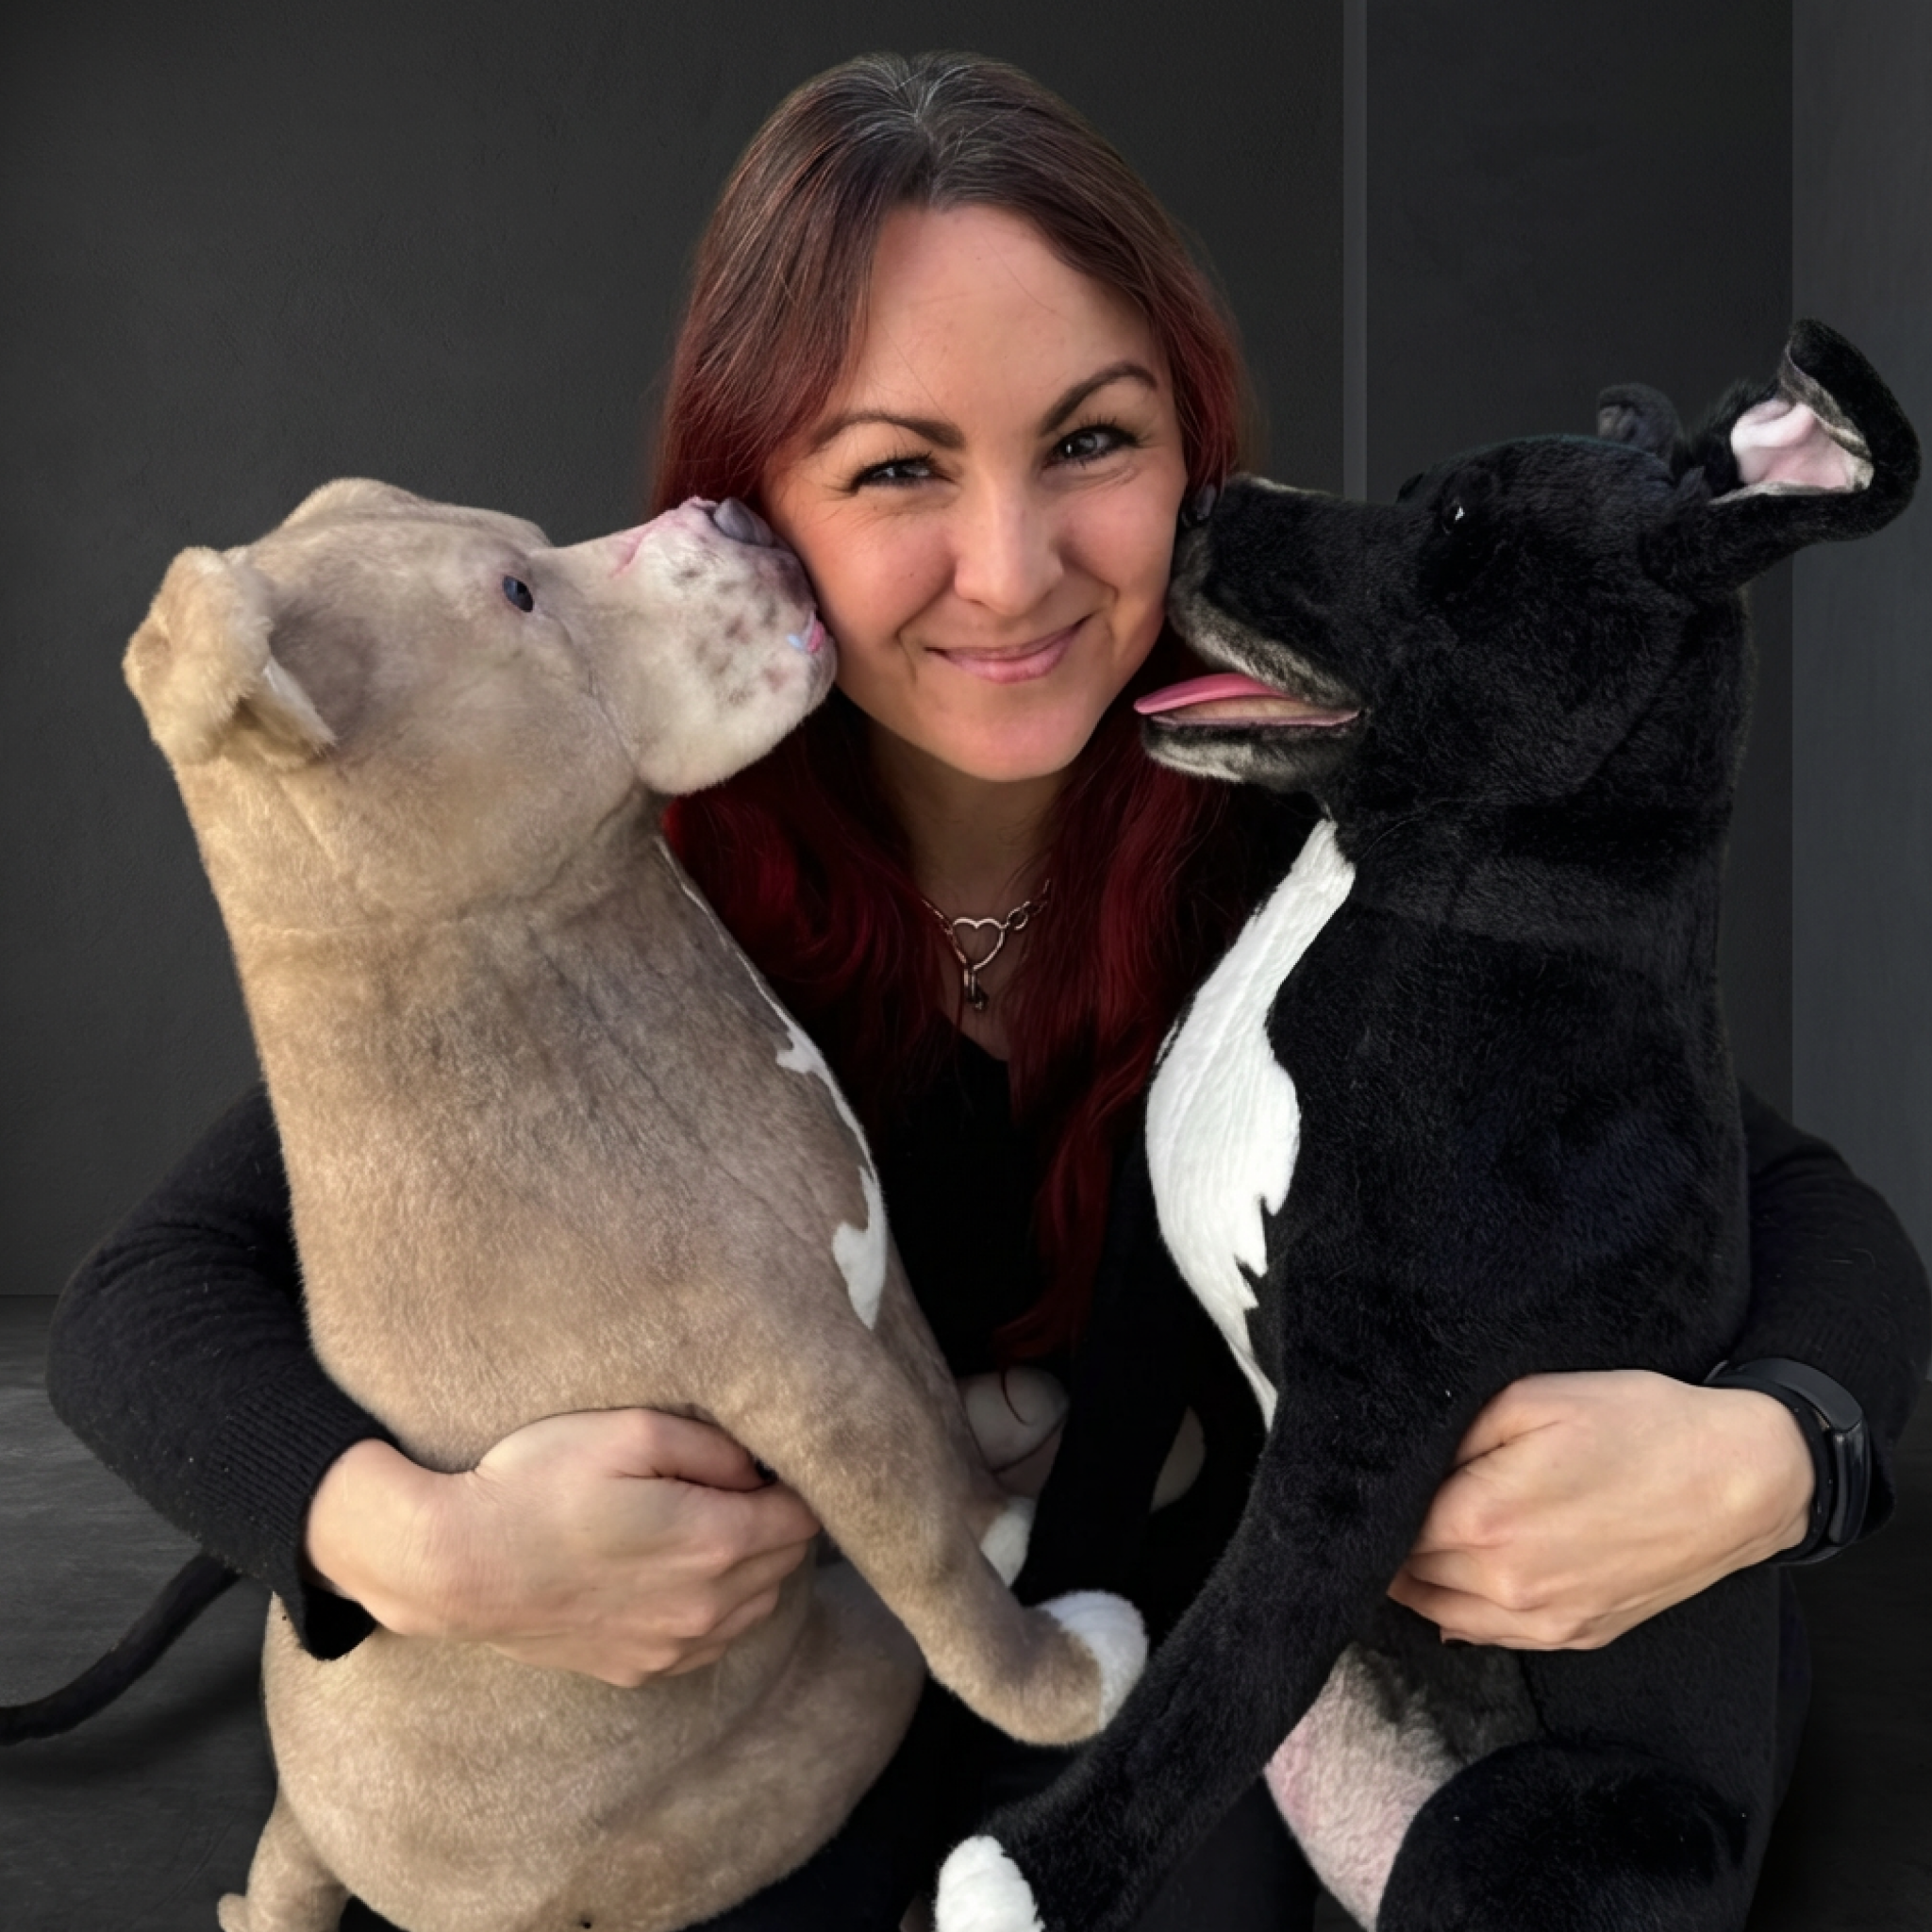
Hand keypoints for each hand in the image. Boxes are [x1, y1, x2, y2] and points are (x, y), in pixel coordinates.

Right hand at [304, 1409, 821, 1684]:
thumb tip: (756, 1464)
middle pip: (785, 1563)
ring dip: (753, 1566)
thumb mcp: (629, 1429)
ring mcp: (672, 1647)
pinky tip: (681, 1571)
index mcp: (713, 1543)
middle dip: (778, 1520)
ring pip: (757, 1606)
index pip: (802, 1517)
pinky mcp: (640, 1669)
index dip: (794, 1481)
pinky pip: (712, 1641)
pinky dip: (718, 1607)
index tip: (769, 1457)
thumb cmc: (536, 1483)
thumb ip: (711, 1445)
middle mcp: (705, 1608)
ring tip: (710, 1521)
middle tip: (741, 1481)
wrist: (456, 1565)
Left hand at [1387, 1370, 1813, 1649]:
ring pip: (1437, 1614)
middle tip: (1386, 1504)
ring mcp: (1543, 1618)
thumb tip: (1401, 1466)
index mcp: (1483, 1518)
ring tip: (1413, 1537)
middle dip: (1388, 1541)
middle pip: (1404, 1574)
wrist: (1742, 1478)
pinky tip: (1451, 1578)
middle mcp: (1506, 1582)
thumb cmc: (1641, 1424)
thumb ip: (1453, 1433)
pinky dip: (1456, 1612)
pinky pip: (1486, 1637)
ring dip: (1415, 1581)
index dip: (1372, 1504)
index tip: (1368, 1481)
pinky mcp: (1575, 1634)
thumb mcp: (1532, 1397)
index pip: (1386, 1529)